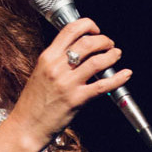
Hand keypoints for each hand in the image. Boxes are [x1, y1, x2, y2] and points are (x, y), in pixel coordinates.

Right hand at [5, 18, 131, 151]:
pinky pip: (103, 85)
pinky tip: (125, 74)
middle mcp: (56, 67)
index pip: (70, 30)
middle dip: (104, 40)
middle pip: (87, 42)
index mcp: (47, 58)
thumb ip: (56, 61)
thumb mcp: (40, 73)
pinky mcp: (77, 99)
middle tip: (109, 44)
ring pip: (98, 61)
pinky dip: (118, 78)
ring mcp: (67, 83)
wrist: (26, 126)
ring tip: (116, 55)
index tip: (95, 30)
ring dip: (112, 55)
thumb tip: (78, 51)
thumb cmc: (32, 102)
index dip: (88, 25)